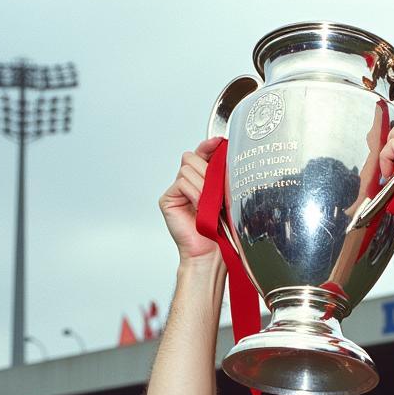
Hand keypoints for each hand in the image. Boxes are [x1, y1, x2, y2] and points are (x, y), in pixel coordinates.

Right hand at [159, 139, 223, 261]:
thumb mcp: (225, 197)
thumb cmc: (220, 231)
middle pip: (191, 158)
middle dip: (207, 171)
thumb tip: (225, 154)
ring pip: (187, 169)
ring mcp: (176, 191)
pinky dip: (194, 193)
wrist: (211, 252)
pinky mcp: (168, 199)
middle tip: (216, 191)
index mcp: (201, 181)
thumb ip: (221, 176)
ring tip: (209, 204)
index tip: (218, 142)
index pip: (201, 154)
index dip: (208, 146)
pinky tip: (200, 206)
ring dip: (202, 185)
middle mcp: (186, 184)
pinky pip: (181, 182)